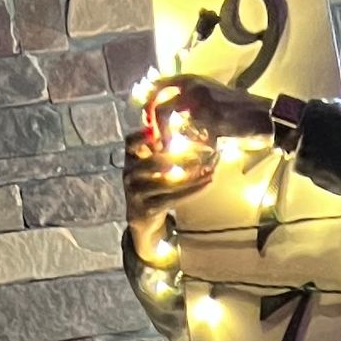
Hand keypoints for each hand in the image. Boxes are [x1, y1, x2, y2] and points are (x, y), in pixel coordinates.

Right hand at [122, 75, 278, 260]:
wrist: (142, 219)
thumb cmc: (153, 183)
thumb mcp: (153, 163)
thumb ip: (163, 144)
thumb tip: (193, 121)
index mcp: (131, 157)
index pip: (131, 141)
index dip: (144, 135)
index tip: (163, 131)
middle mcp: (129, 173)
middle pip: (154, 162)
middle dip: (180, 156)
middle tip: (204, 151)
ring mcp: (135, 193)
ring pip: (165, 182)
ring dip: (191, 175)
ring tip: (210, 168)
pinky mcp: (145, 210)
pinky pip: (171, 199)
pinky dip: (192, 190)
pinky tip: (208, 183)